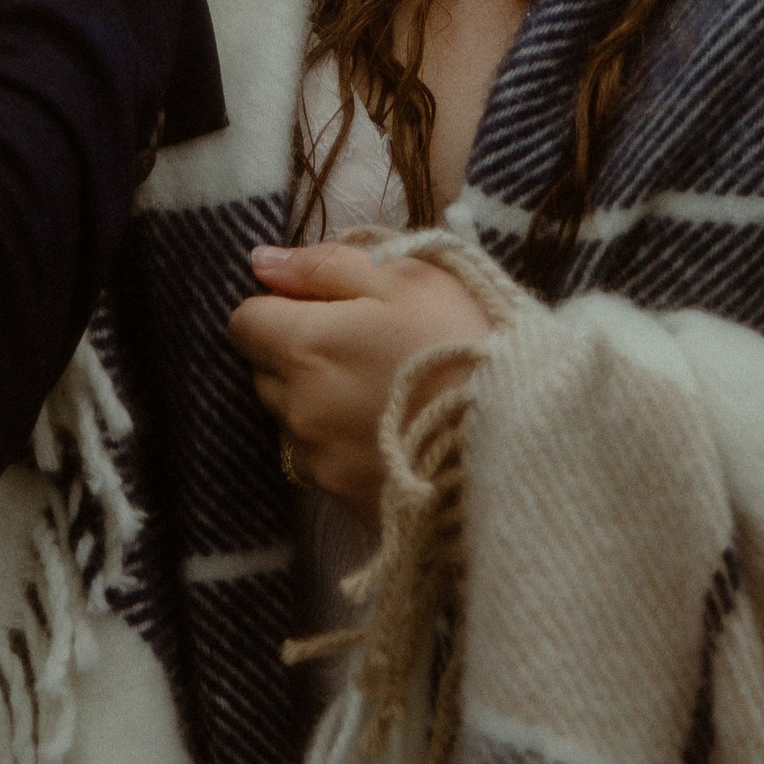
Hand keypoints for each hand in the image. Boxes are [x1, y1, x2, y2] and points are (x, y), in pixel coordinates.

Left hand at [227, 242, 493, 523]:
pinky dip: (341, 442)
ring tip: (380, 388)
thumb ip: (324, 266)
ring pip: (290, 418)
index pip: (244, 322)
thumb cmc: (462, 341)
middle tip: (361, 344)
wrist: (519, 436)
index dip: (279, 306)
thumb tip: (261, 262)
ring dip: (316, 400)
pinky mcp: (346, 501)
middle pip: (264, 372)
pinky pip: (320, 461)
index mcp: (304, 348)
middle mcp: (297, 409)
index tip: (323, 306)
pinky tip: (388, 429)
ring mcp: (320, 461)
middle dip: (295, 354)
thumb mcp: (404, 278)